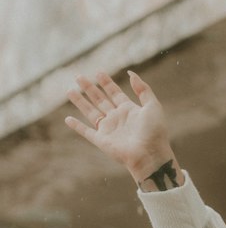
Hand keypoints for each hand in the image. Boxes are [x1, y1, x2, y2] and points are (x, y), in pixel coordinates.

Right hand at [65, 71, 178, 185]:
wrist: (150, 154)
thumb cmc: (154, 131)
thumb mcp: (153, 105)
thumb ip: (143, 89)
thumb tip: (130, 73)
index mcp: (129, 110)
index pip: (115, 93)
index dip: (107, 83)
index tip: (99, 72)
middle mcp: (117, 118)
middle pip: (100, 100)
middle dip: (89, 88)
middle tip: (78, 76)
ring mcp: (109, 130)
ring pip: (90, 112)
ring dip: (80, 102)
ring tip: (69, 90)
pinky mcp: (102, 141)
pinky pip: (86, 132)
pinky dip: (77, 126)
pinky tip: (67, 119)